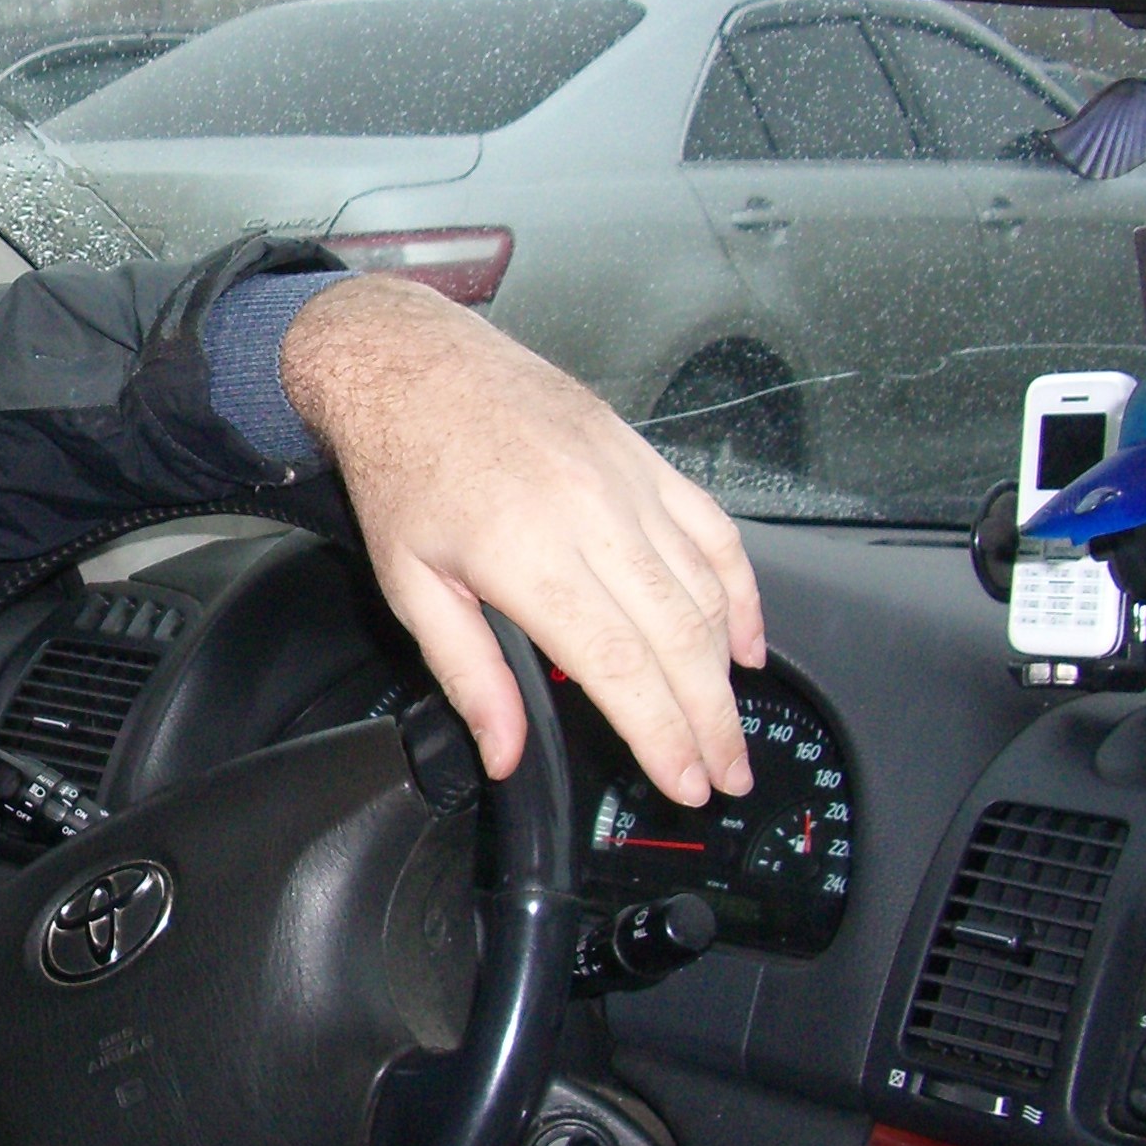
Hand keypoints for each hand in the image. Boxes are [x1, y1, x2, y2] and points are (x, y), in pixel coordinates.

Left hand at [280, 275, 764, 806]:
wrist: (408, 362)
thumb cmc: (402, 467)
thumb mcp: (408, 583)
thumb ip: (467, 674)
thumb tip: (504, 751)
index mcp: (529, 556)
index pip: (622, 668)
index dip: (663, 736)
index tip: (684, 783)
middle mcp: (592, 516)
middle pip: (680, 639)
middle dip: (711, 720)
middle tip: (726, 775)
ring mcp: (626, 481)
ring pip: (705, 590)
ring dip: (727, 669)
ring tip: (731, 727)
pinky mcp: (643, 456)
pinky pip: (712, 532)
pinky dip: (740, 591)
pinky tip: (743, 639)